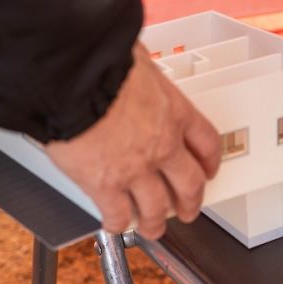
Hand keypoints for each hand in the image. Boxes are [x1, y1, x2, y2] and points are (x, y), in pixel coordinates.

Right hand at [45, 44, 222, 236]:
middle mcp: (163, 144)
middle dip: (190, 201)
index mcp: (175, 111)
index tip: (208, 168)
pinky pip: (117, 214)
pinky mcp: (105, 185)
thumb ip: (141, 69)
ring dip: (155, 221)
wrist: (73, 78)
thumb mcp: (138, 56)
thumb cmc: (101, 61)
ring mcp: (136, 169)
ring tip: (152, 227)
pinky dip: (117, 223)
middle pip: (189, 184)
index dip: (210, 160)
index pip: (206, 143)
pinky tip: (114, 224)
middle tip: (187, 208)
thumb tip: (134, 57)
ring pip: (156, 207)